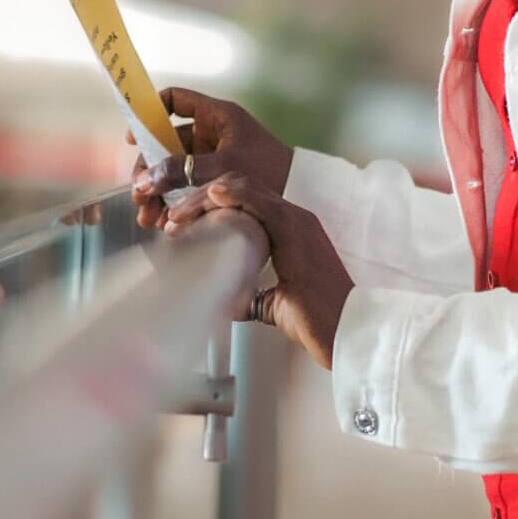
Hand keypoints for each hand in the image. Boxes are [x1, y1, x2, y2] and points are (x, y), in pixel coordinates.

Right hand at [128, 87, 293, 230]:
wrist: (302, 194)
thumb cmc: (269, 171)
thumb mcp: (223, 167)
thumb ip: (183, 171)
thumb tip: (143, 180)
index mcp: (217, 115)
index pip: (175, 99)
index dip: (150, 112)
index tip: (134, 137)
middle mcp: (212, 132)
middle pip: (167, 142)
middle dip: (150, 169)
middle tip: (139, 195)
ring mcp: (214, 156)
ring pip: (175, 168)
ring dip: (158, 191)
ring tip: (148, 218)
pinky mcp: (217, 179)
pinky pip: (187, 185)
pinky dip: (174, 201)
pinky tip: (163, 220)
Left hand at [159, 172, 351, 369]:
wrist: (343, 329)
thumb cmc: (315, 319)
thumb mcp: (272, 304)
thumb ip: (249, 296)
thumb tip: (224, 301)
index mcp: (291, 231)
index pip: (245, 203)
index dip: (210, 207)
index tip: (182, 224)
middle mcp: (296, 219)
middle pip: (241, 190)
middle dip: (202, 198)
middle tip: (174, 217)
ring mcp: (298, 222)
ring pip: (246, 190)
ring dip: (208, 197)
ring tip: (180, 213)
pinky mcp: (297, 231)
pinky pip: (262, 203)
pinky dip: (235, 195)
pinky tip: (213, 195)